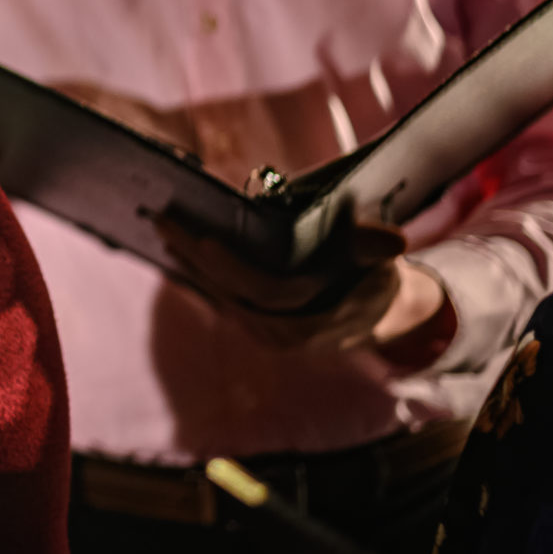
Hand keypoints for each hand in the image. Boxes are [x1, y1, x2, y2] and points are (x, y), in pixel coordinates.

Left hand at [154, 214, 447, 354]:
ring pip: (216, 296)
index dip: (233, 267)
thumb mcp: (378, 262)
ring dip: (186, 263)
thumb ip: (371, 249)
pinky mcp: (252, 327)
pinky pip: (217, 299)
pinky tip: (173, 251)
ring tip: (160, 229)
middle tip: (161, 220)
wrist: (377, 317)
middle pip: (227, 291)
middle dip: (192, 255)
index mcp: (312, 318)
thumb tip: (392, 240)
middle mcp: (281, 333)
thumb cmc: (374, 279)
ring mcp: (263, 333)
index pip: (263, 292)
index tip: (205, 239)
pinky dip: (195, 275)